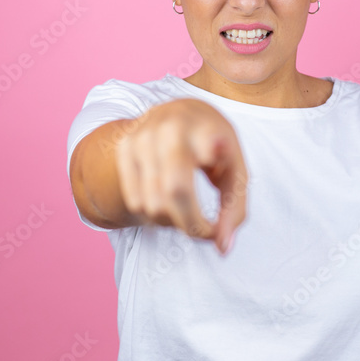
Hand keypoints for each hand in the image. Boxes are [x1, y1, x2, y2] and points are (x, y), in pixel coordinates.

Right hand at [115, 98, 247, 253]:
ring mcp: (142, 138)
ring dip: (172, 222)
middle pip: (175, 190)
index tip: (215, 154)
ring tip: (186, 212)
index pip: (204, 145)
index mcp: (205, 127)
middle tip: (205, 232)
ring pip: (152, 204)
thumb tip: (223, 247)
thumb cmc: (214, 146)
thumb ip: (234, 209)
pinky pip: (135, 201)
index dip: (209, 150)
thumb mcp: (235, 169)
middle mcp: (170, 128)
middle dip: (192, 224)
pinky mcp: (124, 149)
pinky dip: (153, 215)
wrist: (179, 113)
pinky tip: (166, 203)